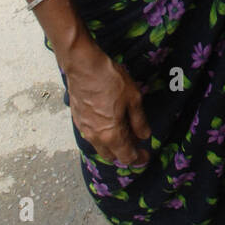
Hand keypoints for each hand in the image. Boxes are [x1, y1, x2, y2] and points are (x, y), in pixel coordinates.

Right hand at [62, 39, 151, 166]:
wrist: (83, 66)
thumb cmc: (110, 80)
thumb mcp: (133, 98)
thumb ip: (139, 121)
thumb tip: (144, 136)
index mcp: (111, 135)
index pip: (127, 157)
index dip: (139, 159)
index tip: (147, 155)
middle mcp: (95, 137)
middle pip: (112, 156)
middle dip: (125, 154)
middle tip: (136, 142)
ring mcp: (84, 129)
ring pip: (100, 147)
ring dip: (112, 145)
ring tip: (124, 131)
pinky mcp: (77, 120)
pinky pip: (91, 136)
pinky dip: (102, 136)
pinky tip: (108, 122)